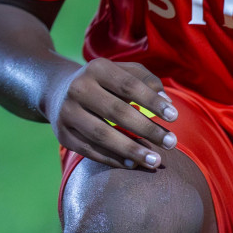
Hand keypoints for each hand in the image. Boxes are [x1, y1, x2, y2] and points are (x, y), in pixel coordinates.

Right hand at [43, 59, 177, 170]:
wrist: (58, 92)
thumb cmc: (103, 83)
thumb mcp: (121, 72)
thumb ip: (146, 80)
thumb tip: (166, 100)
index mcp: (96, 69)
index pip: (128, 85)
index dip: (152, 101)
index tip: (174, 117)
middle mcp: (78, 89)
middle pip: (116, 111)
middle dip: (147, 129)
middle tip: (171, 143)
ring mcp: (67, 112)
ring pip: (101, 135)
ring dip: (131, 150)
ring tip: (155, 161)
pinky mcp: (63, 135)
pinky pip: (89, 150)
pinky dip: (112, 159)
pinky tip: (132, 164)